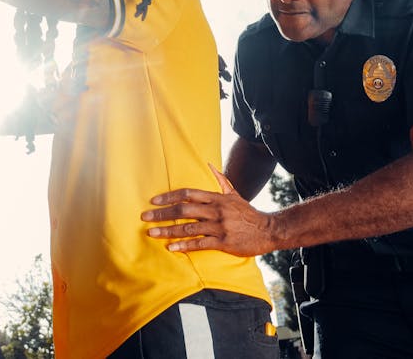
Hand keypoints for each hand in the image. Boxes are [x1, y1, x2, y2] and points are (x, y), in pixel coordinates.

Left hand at [141, 164, 276, 256]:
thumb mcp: (234, 194)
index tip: (154, 201)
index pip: (188, 194)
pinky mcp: (223, 242)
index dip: (169, 197)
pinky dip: (184, 246)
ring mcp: (219, 227)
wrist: (268, 230)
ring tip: (152, 233)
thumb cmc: (247, 213)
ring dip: (168, 231)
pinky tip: (171, 248)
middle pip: (183, 211)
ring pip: (189, 228)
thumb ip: (220, 180)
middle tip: (145, 217)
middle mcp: (216, 210)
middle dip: (162, 214)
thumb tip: (210, 164)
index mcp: (216, 198)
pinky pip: (200, 244)